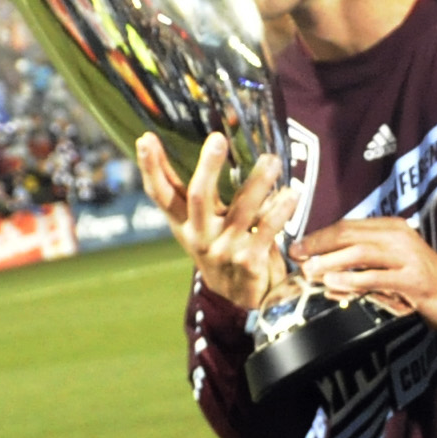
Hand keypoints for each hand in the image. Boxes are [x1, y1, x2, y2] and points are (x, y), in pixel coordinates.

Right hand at [137, 129, 295, 312]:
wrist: (240, 298)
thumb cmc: (221, 250)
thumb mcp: (200, 225)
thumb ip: (196, 195)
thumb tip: (194, 150)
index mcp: (184, 224)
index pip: (161, 194)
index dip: (151, 168)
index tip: (145, 139)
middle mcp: (200, 236)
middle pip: (198, 196)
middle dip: (207, 167)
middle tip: (217, 139)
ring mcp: (224, 249)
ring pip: (241, 210)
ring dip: (258, 182)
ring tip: (271, 160)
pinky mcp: (249, 261)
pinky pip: (266, 230)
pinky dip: (280, 210)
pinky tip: (291, 194)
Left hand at [297, 214, 436, 327]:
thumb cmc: (417, 281)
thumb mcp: (392, 259)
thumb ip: (365, 253)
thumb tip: (325, 256)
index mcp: (391, 227)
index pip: (348, 226)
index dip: (320, 235)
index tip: (298, 246)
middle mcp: (399, 238)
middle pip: (350, 235)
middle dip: (319, 245)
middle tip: (297, 257)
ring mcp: (407, 258)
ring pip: (361, 254)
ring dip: (331, 262)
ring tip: (310, 271)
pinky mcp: (412, 281)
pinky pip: (376, 278)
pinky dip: (352, 281)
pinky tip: (334, 285)